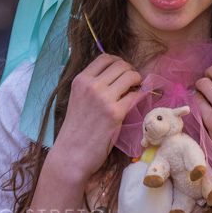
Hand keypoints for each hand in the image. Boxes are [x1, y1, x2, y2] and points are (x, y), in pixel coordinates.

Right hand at [51, 54, 143, 181]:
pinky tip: (137, 100)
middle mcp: (92, 85)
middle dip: (130, 70)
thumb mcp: (78, 98)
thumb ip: (92, 84)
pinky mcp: (116, 113)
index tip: (122, 70)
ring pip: (130, 76)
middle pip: (121, 65)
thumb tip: (116, 74)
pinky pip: (135, 95)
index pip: (105, 57)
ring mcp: (104, 99)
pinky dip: (140, 95)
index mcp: (81, 80)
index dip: (118, 61)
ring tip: (135, 88)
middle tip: (132, 80)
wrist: (71, 155)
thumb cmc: (76, 128)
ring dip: (137, 80)